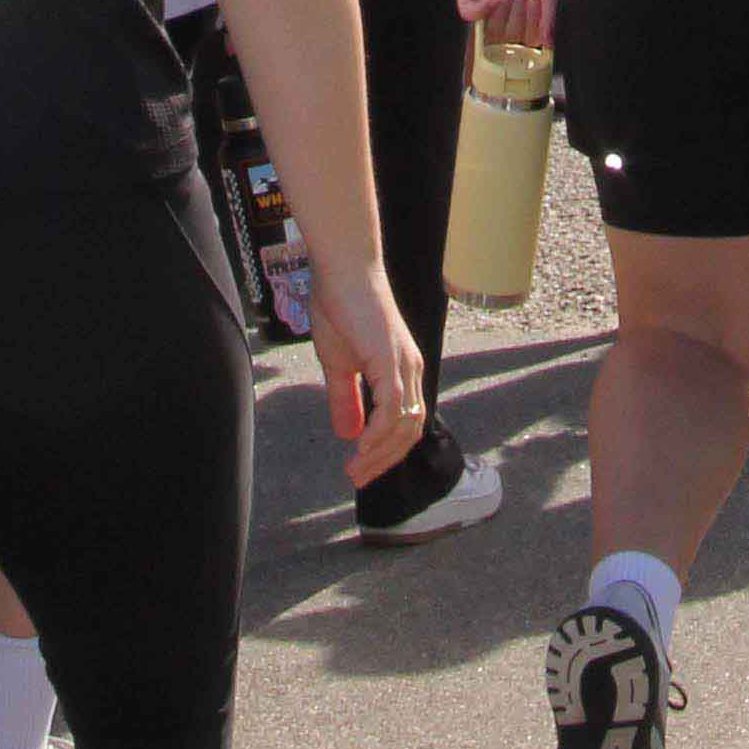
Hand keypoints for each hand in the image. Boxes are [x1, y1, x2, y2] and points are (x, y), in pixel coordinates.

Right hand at [304, 257, 428, 491]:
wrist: (342, 268)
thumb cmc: (340, 306)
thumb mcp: (338, 362)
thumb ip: (346, 398)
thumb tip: (349, 434)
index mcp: (401, 370)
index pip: (405, 423)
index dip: (386, 451)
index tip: (360, 470)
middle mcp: (411, 369)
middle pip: (410, 430)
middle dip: (385, 461)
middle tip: (357, 479)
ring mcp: (404, 364)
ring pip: (404, 424)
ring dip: (380, 454)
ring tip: (355, 470)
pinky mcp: (391, 359)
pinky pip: (392, 407)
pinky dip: (380, 433)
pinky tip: (361, 447)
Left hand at [458, 0, 557, 47]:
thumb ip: (549, 17)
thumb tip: (548, 42)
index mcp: (523, 10)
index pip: (525, 36)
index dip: (531, 27)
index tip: (536, 5)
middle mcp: (504, 9)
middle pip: (508, 35)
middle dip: (519, 16)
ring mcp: (485, 2)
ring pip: (490, 28)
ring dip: (504, 14)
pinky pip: (469, 13)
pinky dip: (483, 10)